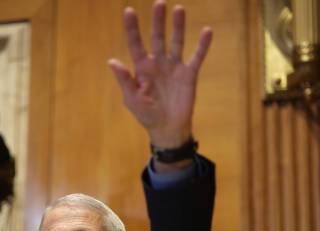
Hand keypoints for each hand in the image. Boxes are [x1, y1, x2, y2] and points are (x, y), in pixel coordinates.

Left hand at [108, 0, 211, 148]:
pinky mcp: (189, 74)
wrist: (167, 129)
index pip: (135, 44)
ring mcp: (174, 67)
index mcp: (142, 68)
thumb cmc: (146, 115)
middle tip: (159, 3)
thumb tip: (112, 61)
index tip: (129, 11)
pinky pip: (196, 57)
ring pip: (176, 42)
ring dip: (178, 27)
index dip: (132, 28)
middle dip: (157, 21)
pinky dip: (202, 45)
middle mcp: (158, 63)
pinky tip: (207, 31)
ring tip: (179, 9)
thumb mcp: (131, 99)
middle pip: (158, 37)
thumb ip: (124, 80)